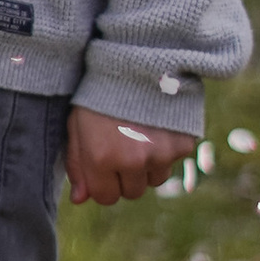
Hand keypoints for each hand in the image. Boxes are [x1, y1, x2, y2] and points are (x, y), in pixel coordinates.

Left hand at [64, 104, 193, 205]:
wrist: (137, 60)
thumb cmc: (100, 93)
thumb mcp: (78, 125)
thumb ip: (77, 165)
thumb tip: (79, 200)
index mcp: (101, 158)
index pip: (106, 197)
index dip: (103, 182)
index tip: (104, 164)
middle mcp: (132, 161)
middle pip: (132, 192)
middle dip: (126, 176)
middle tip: (123, 145)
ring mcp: (160, 154)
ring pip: (155, 180)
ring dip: (148, 166)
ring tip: (140, 134)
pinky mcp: (182, 145)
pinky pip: (173, 162)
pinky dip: (166, 149)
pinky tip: (157, 125)